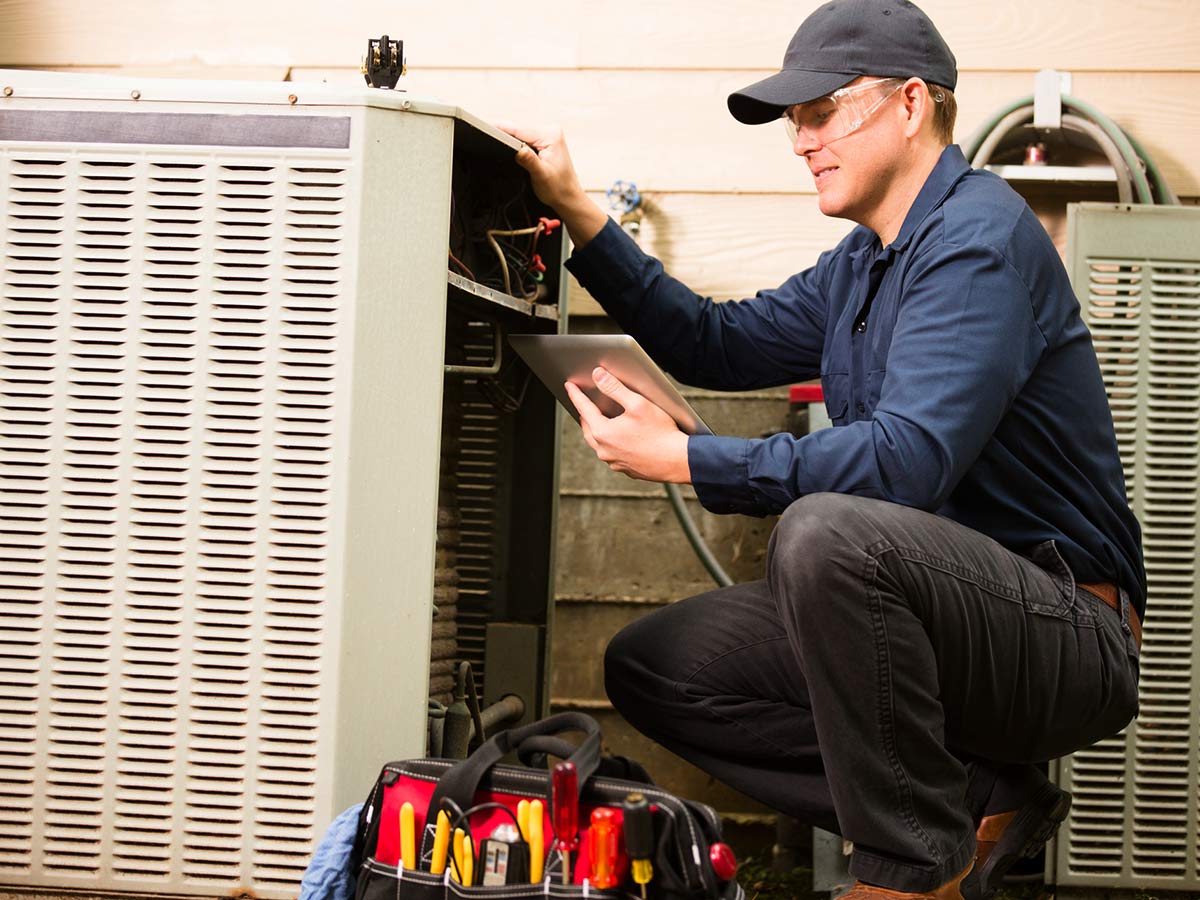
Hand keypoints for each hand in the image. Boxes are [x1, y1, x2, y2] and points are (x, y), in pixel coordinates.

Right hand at [494, 122, 607, 247]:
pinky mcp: (545, 142)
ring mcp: (548, 136)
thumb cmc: (559, 189)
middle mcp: (551, 132)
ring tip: (498, 146)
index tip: (485, 128)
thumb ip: (529, 160)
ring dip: (511, 142)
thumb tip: (517, 148)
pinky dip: (517, 145)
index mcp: (551, 136)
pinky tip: (510, 151)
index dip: (501, 130)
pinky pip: (525, 140)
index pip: (520, 130)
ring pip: (521, 135)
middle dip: (505, 137)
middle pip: (519, 130)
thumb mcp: (541, 175)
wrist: (568, 198)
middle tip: (488, 140)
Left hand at [564, 367, 691, 483]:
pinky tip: (618, 437)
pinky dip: (610, 443)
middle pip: (587, 428)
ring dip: (596, 429)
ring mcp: (614, 462)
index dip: (576, 394)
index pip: (583, 408)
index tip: (569, 386)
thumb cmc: (661, 433)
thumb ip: (614, 388)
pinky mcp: (625, 469)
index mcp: (603, 432)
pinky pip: (611, 453)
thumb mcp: (637, 403)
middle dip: (584, 413)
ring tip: (598, 419)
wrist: (678, 461)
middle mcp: (604, 450)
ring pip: (598, 443)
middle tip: (583, 403)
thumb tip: (598, 376)